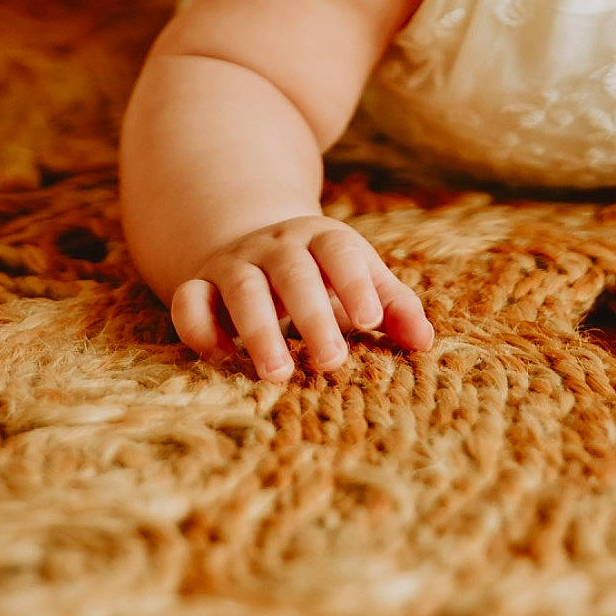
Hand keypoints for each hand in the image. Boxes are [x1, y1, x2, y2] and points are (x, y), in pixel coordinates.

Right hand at [170, 215, 434, 382]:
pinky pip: (189, 301)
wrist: (253, 240)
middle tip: (332, 362)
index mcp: (322, 239)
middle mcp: (276, 247)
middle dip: (312, 316)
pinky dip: (199, 328)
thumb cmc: (322, 273)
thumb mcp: (358, 279)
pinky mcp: (198, 284)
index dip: (355, 283)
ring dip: (258, 329)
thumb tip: (425, 342)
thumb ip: (393, 307)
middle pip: (293, 273)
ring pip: (242, 288)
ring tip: (278, 375)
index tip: (371, 321)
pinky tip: (221, 360)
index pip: (341, 252)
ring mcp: (234, 263)